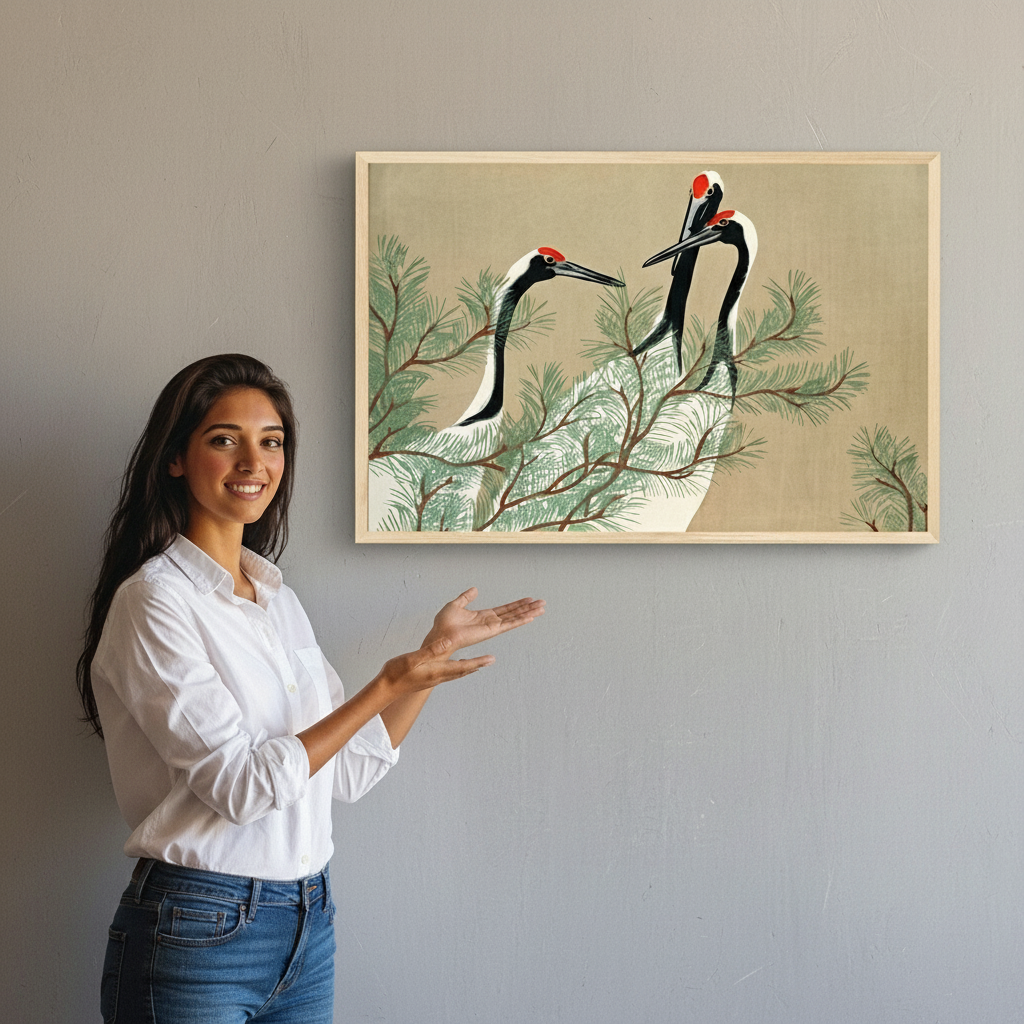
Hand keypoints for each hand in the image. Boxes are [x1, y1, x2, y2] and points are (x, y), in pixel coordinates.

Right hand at [377, 637, 495, 696]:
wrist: (386, 689)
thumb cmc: (397, 673)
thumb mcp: (412, 658)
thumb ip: (431, 650)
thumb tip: (448, 642)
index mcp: (437, 671)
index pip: (462, 666)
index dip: (478, 661)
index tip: (491, 658)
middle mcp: (438, 677)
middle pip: (463, 671)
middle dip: (477, 665)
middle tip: (490, 660)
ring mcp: (434, 680)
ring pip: (456, 674)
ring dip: (468, 668)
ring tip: (478, 664)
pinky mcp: (428, 679)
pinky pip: (448, 674)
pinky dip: (457, 670)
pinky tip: (454, 667)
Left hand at [423, 587, 544, 652]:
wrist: (440, 635)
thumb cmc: (444, 624)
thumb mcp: (455, 605)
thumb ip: (466, 597)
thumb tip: (474, 589)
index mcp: (483, 616)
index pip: (505, 609)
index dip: (517, 604)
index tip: (529, 599)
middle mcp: (491, 622)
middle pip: (514, 613)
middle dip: (528, 608)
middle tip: (542, 603)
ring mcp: (492, 627)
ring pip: (515, 618)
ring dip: (529, 613)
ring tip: (542, 608)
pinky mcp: (491, 631)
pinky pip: (509, 624)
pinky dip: (520, 620)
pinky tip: (530, 617)